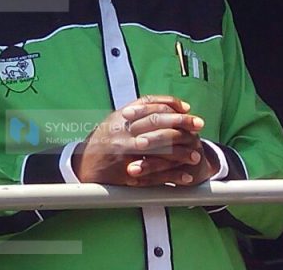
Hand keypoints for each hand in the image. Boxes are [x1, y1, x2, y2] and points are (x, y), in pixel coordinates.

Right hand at [72, 95, 211, 186]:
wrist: (83, 165)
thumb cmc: (104, 141)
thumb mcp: (116, 120)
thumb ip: (140, 111)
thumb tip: (172, 106)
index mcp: (121, 119)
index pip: (151, 107)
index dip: (172, 106)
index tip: (188, 110)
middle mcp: (123, 134)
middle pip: (158, 124)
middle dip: (182, 124)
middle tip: (199, 125)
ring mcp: (125, 155)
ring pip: (160, 150)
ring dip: (181, 153)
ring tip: (196, 154)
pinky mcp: (128, 175)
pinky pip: (155, 176)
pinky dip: (173, 177)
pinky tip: (186, 176)